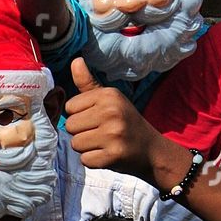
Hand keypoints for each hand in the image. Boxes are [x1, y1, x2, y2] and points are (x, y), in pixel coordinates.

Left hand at [63, 59, 164, 176]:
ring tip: (103, 143)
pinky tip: (107, 154)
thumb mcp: (110, 99)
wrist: (151, 149)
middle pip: (70, 126)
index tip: (96, 118)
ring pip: (75, 144)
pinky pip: (85, 160)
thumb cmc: (125, 122)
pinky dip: (93, 160)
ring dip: (86, 147)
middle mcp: (112, 112)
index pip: (70, 106)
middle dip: (81, 132)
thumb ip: (88, 83)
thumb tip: (75, 60)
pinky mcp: (113, 156)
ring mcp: (113, 135)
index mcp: (109, 96)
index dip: (79, 114)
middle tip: (100, 133)